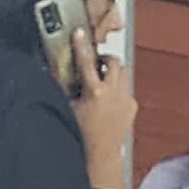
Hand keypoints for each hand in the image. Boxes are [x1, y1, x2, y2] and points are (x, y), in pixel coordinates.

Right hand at [67, 18, 134, 188]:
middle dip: (104, 59)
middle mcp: (114, 94)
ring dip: (113, 71)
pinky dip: (117, 88)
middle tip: (95, 62)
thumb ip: (64, 85)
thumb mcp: (67, 106)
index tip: (79, 33)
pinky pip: (126, 89)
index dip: (81, 45)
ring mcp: (125, 100)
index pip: (86, 61)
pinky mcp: (132, 107)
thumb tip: (56, 69)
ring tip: (100, 78)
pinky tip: (107, 99)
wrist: (99, 155)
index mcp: (94, 92)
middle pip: (115, 62)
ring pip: (124, 73)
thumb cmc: (80, 134)